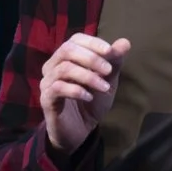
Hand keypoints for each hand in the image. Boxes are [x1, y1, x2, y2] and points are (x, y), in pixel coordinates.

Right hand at [38, 32, 129, 157]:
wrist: (80, 130)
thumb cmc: (91, 101)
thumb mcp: (107, 81)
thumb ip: (114, 62)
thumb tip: (125, 42)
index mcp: (66, 58)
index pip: (75, 39)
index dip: (93, 42)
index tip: (111, 51)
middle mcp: (52, 66)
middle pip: (67, 49)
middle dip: (91, 58)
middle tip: (109, 71)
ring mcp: (47, 83)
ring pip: (64, 69)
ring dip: (88, 76)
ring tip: (104, 88)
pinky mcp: (46, 100)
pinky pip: (57, 88)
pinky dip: (77, 90)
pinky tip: (89, 97)